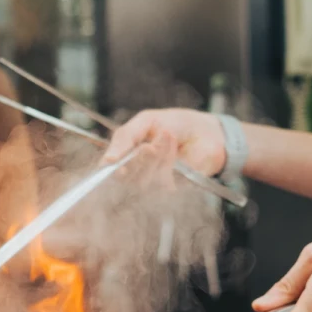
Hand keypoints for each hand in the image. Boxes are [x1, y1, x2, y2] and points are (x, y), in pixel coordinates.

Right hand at [105, 108, 226, 176]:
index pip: (107, 172)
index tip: (116, 165)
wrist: (204, 129)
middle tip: (150, 146)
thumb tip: (109, 160)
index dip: (108, 172)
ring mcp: (152, 184)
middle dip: (138, 161)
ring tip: (167, 136)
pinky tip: (175, 149)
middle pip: (125, 179)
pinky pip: (163, 185)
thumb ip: (124, 137)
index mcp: (123, 157)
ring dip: (156, 158)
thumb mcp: (145, 121)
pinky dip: (168, 163)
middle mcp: (135, 174)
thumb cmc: (173, 124)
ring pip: (144, 182)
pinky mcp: (171, 190)